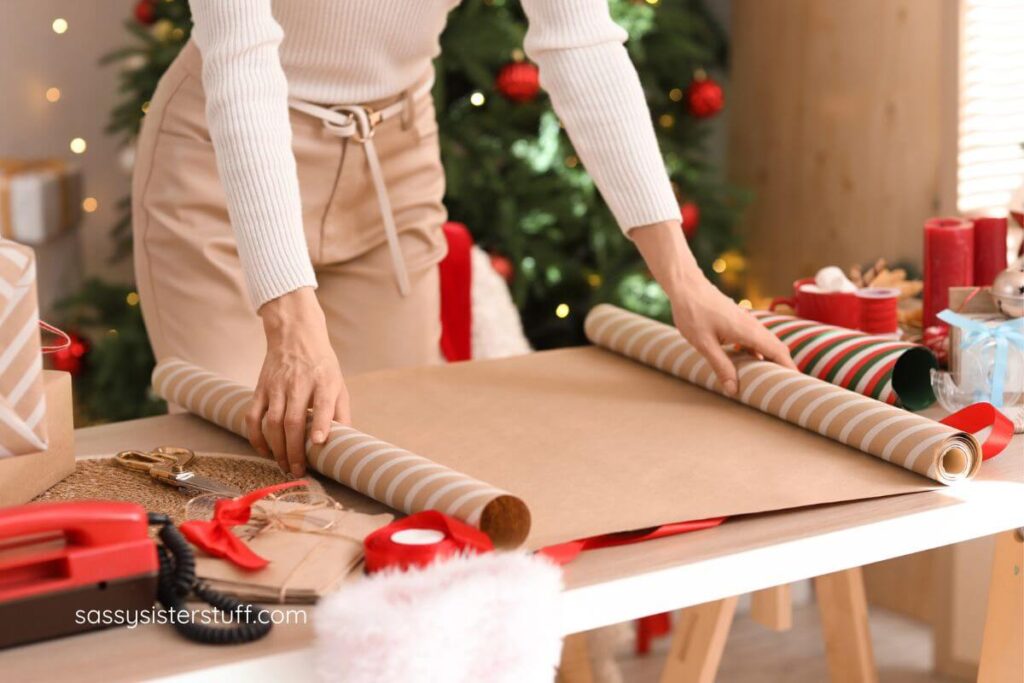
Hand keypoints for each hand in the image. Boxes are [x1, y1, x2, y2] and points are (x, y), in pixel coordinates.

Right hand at [246, 287, 349, 475]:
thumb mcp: (338, 383)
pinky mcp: (260, 389)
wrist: (295, 335)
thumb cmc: (321, 365)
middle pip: (293, 420)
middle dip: (294, 450)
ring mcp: (276, 387)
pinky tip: (265, 451)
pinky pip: (253, 417)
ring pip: (272, 422)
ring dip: (277, 448)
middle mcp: (298, 384)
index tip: (318, 442)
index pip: (322, 403)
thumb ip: (341, 412)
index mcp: (323, 381)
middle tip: (298, 471)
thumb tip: (344, 442)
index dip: (320, 424)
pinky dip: (256, 437)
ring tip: (284, 466)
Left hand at [631, 221, 795, 395]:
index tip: (798, 384)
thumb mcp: (704, 344)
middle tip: (785, 386)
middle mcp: (752, 325)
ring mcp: (746, 322)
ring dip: (769, 359)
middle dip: (783, 366)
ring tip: (768, 379)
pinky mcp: (737, 320)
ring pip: (765, 343)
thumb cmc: (693, 312)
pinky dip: (757, 352)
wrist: (686, 286)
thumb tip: (734, 389)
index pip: (778, 351)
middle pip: (776, 347)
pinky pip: (754, 338)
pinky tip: (748, 362)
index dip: (790, 368)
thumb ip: (721, 366)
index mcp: (748, 331)